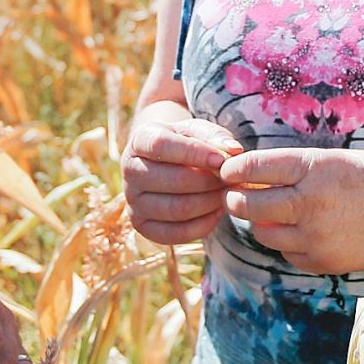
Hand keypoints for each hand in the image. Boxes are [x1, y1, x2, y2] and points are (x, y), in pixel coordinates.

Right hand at [122, 116, 243, 242]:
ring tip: (225, 195)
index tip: (222, 160)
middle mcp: (130, 170)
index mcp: (140, 139)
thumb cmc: (185, 143)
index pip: (161, 145)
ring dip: (209, 203)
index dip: (194, 153)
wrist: (164, 163)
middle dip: (209, 182)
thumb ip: (215, 136)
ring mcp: (133, 201)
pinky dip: (203, 225)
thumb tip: (234, 150)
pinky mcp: (143, 226)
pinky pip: (176, 233)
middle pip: (172, 180)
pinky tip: (216, 212)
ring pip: (177, 209)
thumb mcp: (197, 131)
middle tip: (230, 181)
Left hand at [219, 147, 363, 274]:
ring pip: (263, 232)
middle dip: (235, 198)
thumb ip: (291, 169)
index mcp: (314, 168)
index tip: (226, 170)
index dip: (233, 169)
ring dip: (258, 222)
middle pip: (248, 205)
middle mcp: (312, 203)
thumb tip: (245, 176)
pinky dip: (285, 242)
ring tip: (266, 211)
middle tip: (233, 194)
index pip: (254, 167)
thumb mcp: (331, 160)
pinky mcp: (323, 262)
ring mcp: (317, 237)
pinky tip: (299, 230)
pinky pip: (286, 252)